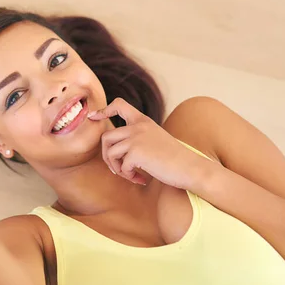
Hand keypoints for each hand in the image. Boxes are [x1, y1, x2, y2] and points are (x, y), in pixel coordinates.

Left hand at [88, 98, 203, 188]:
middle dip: (107, 156)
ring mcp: (136, 138)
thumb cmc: (174, 159)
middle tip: (119, 169)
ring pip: (110, 153)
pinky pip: (121, 166)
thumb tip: (114, 150)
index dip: (104, 110)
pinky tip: (141, 179)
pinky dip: (129, 175)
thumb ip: (138, 138)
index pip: (119, 104)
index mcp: (143, 121)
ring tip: (131, 175)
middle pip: (106, 137)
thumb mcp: (155, 139)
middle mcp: (138, 126)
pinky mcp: (137, 152)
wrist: (190, 168)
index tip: (94, 117)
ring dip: (117, 168)